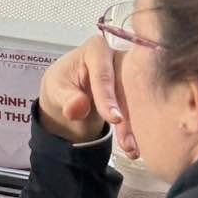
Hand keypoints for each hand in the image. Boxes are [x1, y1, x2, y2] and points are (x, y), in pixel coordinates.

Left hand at [39, 34, 137, 157]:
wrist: (68, 94)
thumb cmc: (61, 85)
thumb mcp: (56, 91)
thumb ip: (67, 98)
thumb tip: (78, 106)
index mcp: (96, 49)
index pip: (104, 73)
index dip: (108, 97)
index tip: (114, 119)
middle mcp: (119, 55)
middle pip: (127, 85)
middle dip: (128, 115)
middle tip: (128, 142)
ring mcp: (131, 71)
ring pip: (138, 99)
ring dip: (136, 125)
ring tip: (133, 149)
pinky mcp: (138, 88)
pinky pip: (141, 107)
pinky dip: (137, 128)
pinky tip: (135, 146)